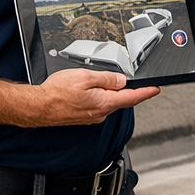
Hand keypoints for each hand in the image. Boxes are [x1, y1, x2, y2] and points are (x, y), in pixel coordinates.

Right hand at [29, 69, 159, 125]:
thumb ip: (106, 78)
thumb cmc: (57, 93)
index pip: (132, 97)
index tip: (156, 89)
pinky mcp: (84, 117)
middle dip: (123, 89)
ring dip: (107, 92)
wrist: (38, 107)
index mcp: (104, 102)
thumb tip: (121, 80)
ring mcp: (92, 117)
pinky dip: (97, 97)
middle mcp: (100, 113)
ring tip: (91, 82)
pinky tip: (86, 91)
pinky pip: (97, 105)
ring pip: (107, 102)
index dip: (146, 92)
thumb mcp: (85, 77)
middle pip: (120, 99)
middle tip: (119, 78)